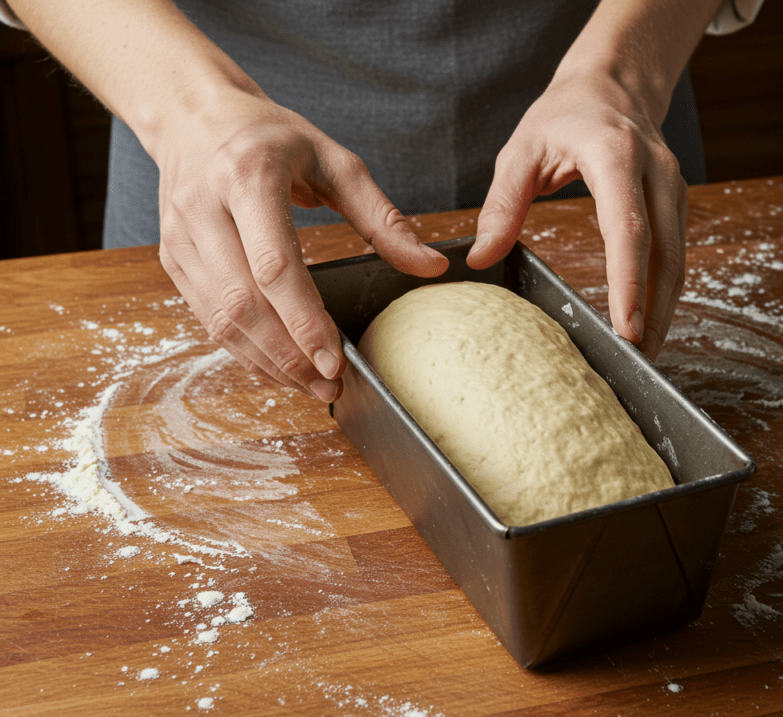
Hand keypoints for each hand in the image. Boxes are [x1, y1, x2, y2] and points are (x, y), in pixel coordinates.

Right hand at [155, 87, 448, 401]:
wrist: (194, 117)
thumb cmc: (271, 137)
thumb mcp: (335, 161)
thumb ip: (382, 218)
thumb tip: (431, 266)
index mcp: (248, 176)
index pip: (274, 264)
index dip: (303, 320)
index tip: (334, 360)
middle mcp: (205, 208)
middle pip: (243, 302)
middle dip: (288, 355)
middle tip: (330, 386)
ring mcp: (181, 237)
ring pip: (220, 319)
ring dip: (266, 362)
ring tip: (312, 386)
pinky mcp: (174, 258)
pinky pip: (207, 317)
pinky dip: (244, 349)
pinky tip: (280, 365)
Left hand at [467, 72, 686, 359]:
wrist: (612, 86)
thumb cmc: (564, 116)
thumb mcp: (521, 149)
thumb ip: (502, 204)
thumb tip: (480, 258)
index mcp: (616, 156)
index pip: (629, 227)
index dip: (629, 281)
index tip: (627, 327)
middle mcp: (656, 174)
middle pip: (664, 254)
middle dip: (654, 311)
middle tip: (636, 361)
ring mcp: (674, 189)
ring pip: (678, 261)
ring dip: (664, 310)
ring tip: (644, 357)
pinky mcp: (676, 204)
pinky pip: (675, 256)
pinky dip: (664, 294)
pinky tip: (649, 323)